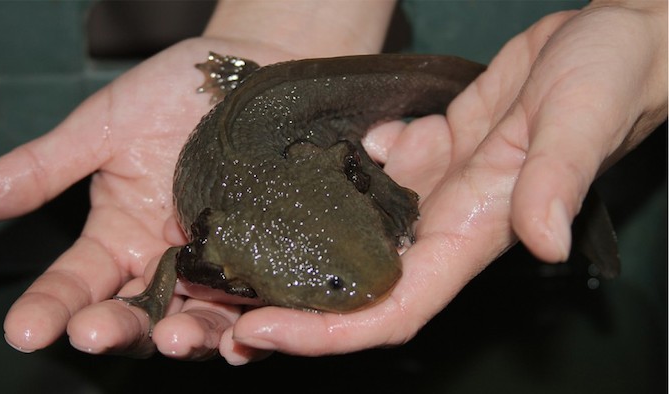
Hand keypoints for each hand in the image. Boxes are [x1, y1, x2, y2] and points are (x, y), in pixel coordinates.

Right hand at [0, 37, 298, 361]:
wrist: (246, 76)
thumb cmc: (172, 94)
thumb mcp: (102, 128)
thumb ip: (42, 169)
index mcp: (117, 236)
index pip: (75, 284)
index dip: (49, 307)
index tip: (25, 329)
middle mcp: (163, 261)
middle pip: (134, 313)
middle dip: (113, 328)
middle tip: (94, 333)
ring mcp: (214, 266)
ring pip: (193, 320)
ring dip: (179, 337)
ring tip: (170, 337)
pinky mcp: (261, 263)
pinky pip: (254, 307)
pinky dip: (247, 331)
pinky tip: (238, 340)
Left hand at [219, 1, 665, 357]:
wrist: (609, 44)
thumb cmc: (609, 81)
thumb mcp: (579, 120)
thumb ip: (556, 179)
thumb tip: (541, 239)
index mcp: (471, 232)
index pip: (392, 309)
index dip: (328, 334)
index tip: (263, 332)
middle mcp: (441, 223)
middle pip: (354, 290)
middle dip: (290, 308)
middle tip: (219, 302)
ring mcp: (430, 189)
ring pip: (351, 238)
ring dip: (295, 250)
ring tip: (232, 246)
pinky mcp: (426, 153)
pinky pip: (364, 179)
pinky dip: (326, 180)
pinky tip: (288, 168)